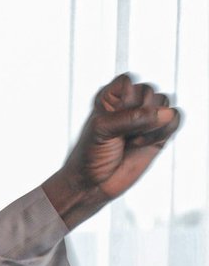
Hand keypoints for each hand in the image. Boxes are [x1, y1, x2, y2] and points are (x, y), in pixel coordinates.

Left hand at [43, 73, 180, 228]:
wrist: (93, 185)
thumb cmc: (89, 156)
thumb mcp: (102, 131)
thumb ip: (131, 118)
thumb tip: (166, 112)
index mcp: (110, 98)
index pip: (128, 80)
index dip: (124, 100)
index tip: (111, 118)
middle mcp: (129, 104)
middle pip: (150, 91)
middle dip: (138, 115)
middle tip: (122, 134)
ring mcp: (146, 118)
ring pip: (165, 104)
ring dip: (150, 126)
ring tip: (131, 140)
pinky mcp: (159, 132)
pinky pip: (176, 119)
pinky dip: (164, 131)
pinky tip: (144, 144)